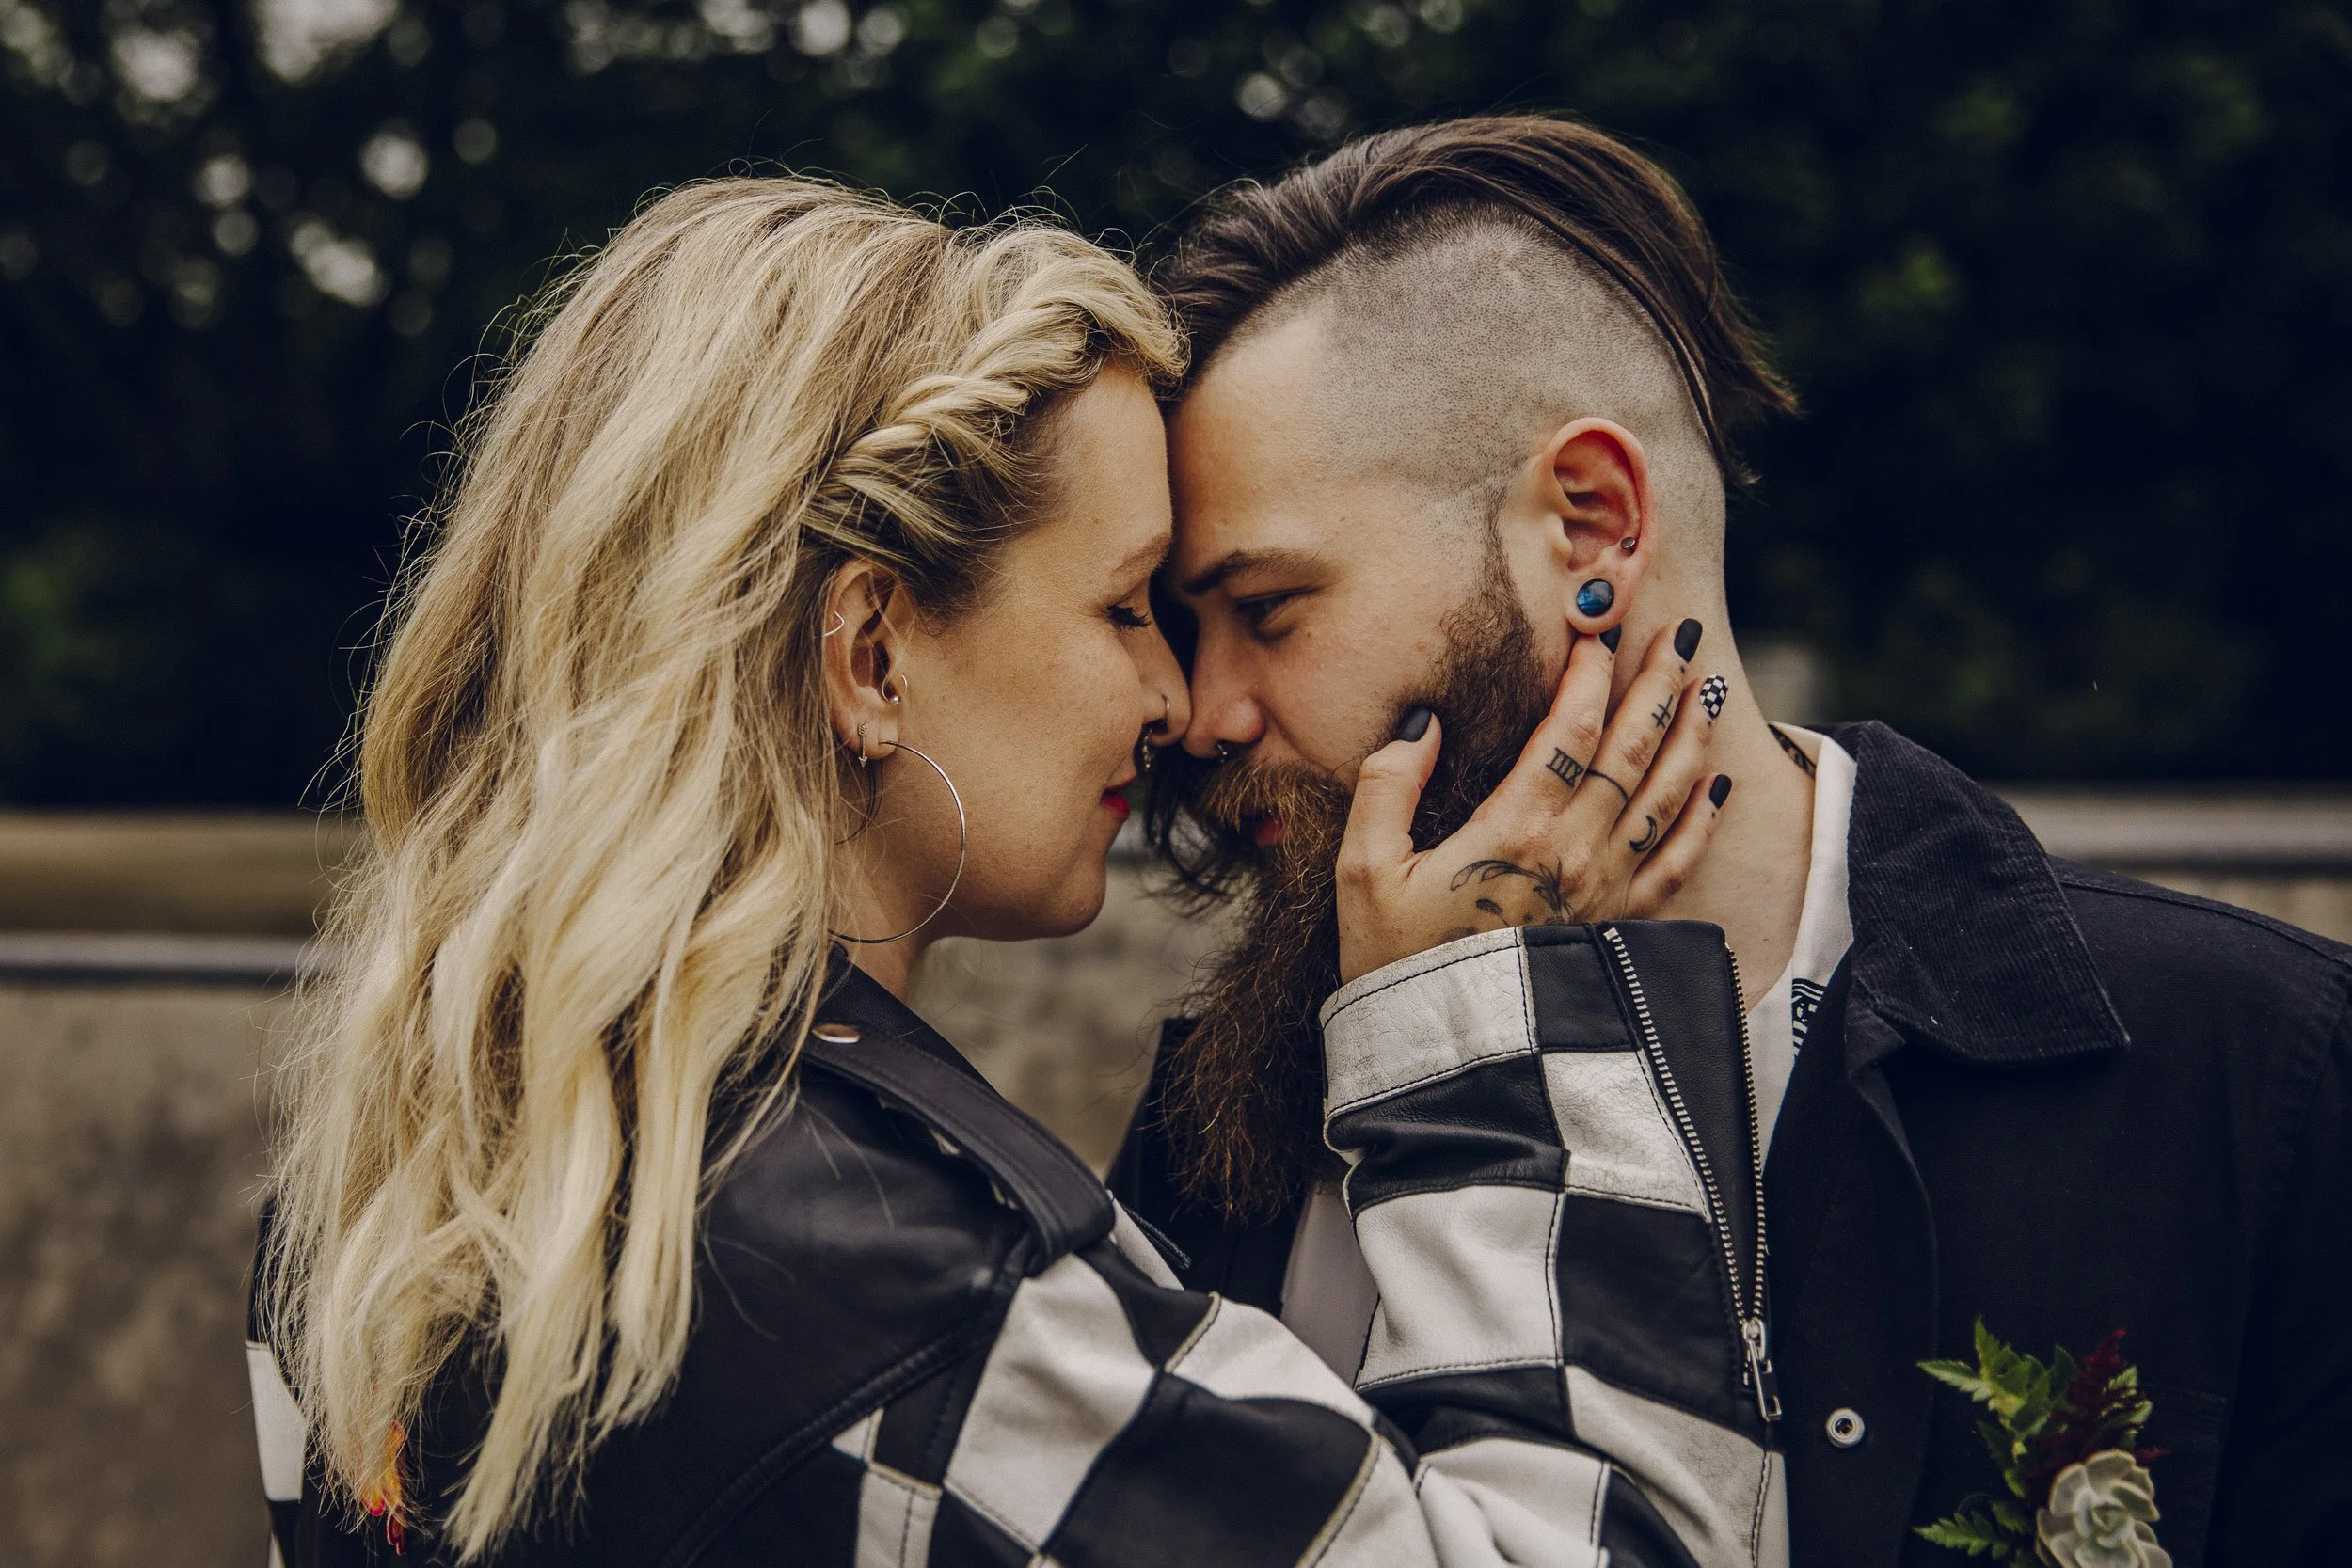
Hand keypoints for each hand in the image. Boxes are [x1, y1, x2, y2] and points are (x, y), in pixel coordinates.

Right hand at [1335, 618, 1730, 984]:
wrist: (1445, 1063)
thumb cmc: (1395, 967)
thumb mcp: (1362, 872)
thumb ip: (1388, 786)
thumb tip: (1423, 723)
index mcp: (1513, 830)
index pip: (1568, 729)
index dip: (1587, 673)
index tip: (1596, 629)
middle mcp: (1574, 853)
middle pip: (1631, 749)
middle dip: (1657, 684)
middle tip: (1675, 632)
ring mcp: (1605, 892)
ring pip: (1665, 796)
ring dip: (1690, 735)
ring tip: (1707, 687)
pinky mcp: (1618, 930)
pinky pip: (1677, 864)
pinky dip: (1702, 819)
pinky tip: (1715, 785)